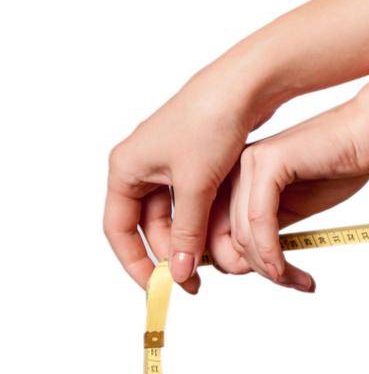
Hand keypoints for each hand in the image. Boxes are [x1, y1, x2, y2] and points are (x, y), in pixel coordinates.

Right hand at [105, 71, 265, 293]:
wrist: (244, 85)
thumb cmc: (210, 124)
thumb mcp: (196, 185)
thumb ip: (187, 231)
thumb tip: (181, 272)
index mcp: (126, 169)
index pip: (119, 230)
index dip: (136, 263)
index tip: (158, 288)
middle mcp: (141, 166)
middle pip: (147, 226)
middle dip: (170, 254)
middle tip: (196, 281)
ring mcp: (167, 162)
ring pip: (173, 216)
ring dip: (190, 239)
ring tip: (214, 264)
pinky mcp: (194, 159)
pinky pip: (192, 201)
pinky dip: (204, 220)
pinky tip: (223, 238)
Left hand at [221, 100, 368, 289]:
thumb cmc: (340, 166)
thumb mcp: (295, 207)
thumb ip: (268, 228)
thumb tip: (251, 264)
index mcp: (236, 179)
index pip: (218, 234)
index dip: (241, 266)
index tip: (278, 279)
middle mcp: (234, 170)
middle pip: (227, 239)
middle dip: (260, 271)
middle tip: (294, 283)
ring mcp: (247, 164)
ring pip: (242, 236)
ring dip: (270, 268)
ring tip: (298, 280)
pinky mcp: (266, 164)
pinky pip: (259, 222)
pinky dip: (271, 252)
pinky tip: (286, 268)